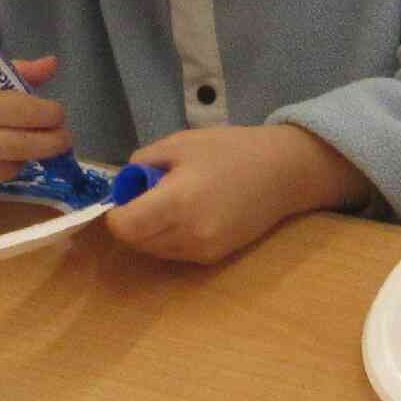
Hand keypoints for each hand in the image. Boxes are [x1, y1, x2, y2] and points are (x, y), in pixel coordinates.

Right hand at [0, 52, 72, 189]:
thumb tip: (51, 65)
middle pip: (25, 148)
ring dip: (26, 155)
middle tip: (62, 134)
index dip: (50, 114)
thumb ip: (10, 71)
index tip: (58, 111)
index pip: (24, 114)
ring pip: (11, 169)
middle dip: (52, 141)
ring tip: (27, 139)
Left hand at [105, 122, 364, 263]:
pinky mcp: (213, 257)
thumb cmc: (231, 150)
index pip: (125, 227)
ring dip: (150, 230)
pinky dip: (170, 236)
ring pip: (153, 250)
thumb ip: (143, 162)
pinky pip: (175, 252)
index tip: (127, 195)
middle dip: (132, 220)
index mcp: (177, 202)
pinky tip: (190, 213)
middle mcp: (188, 234)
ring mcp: (202, 250)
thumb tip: (124, 184)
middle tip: (149, 194)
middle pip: (136, 242)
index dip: (117, 213)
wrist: (283, 173)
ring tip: (172, 201)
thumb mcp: (180, 143)